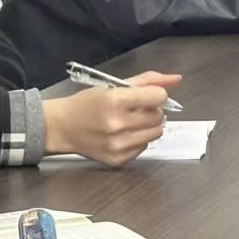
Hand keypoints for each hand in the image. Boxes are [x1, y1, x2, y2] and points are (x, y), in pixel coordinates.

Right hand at [45, 72, 180, 166]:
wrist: (62, 128)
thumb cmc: (87, 103)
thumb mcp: (112, 85)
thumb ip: (147, 81)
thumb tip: (176, 79)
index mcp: (115, 101)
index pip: (158, 97)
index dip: (155, 95)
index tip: (145, 96)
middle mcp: (117, 125)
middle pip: (159, 117)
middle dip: (151, 111)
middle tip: (134, 110)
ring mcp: (118, 145)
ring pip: (156, 133)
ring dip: (147, 126)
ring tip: (130, 122)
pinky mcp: (118, 160)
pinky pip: (144, 148)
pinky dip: (138, 140)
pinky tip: (122, 135)